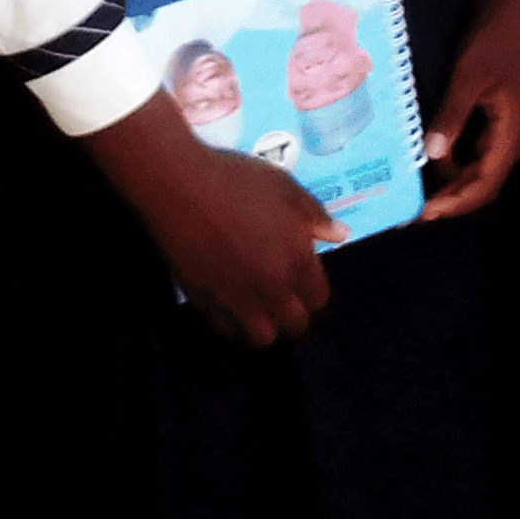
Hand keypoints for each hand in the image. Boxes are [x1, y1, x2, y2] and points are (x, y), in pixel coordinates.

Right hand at [84, 94, 344, 345]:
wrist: (179, 186)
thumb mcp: (285, 187)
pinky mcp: (204, 303)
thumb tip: (340, 235)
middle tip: (285, 300)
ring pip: (262, 338)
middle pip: (294, 326)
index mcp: (295, 259)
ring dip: (266, 326)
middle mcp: (270, 287)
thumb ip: (315, 216)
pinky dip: (233, 324)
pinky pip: (226, 331)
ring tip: (260, 307)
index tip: (306, 286)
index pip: (319, 299)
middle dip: (295, 316)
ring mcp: (236, 299)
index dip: (314, 294)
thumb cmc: (236, 180)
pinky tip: (232, 303)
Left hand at [419, 0, 519, 221]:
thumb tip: (433, 154)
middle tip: (411, 211)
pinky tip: (425, 161)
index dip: (454, 204)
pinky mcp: (493, 123)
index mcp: (511, 136)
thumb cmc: (494, 43)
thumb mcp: (469, 78)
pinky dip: (450, 163)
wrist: (512, 14)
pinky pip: (472, 153)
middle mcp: (511, 142)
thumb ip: (452, 116)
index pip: (484, 185)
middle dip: (448, 201)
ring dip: (447, 184)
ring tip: (413, 191)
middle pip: (480, 186)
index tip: (424, 214)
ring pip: (475, 172)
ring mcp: (503, 133)